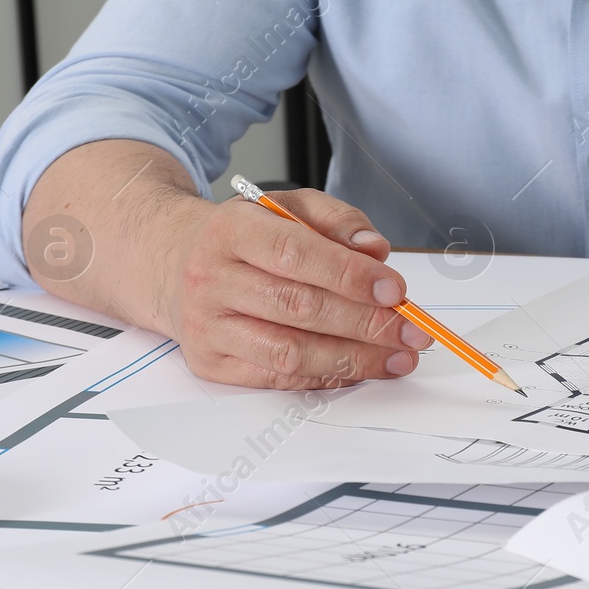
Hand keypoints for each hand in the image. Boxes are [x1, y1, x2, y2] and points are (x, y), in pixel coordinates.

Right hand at [155, 188, 433, 389]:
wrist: (175, 264)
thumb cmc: (247, 239)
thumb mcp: (289, 210)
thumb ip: (337, 221)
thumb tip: (376, 250)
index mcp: (231, 230)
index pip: (296, 253)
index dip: (350, 275)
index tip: (395, 290)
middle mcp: (212, 278)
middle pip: (299, 307)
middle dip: (367, 323)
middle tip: (412, 332)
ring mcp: (208, 326)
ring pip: (290, 351)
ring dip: (354, 359)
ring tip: (397, 357)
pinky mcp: (211, 363)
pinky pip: (279, 378)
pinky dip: (326, 376)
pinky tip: (360, 368)